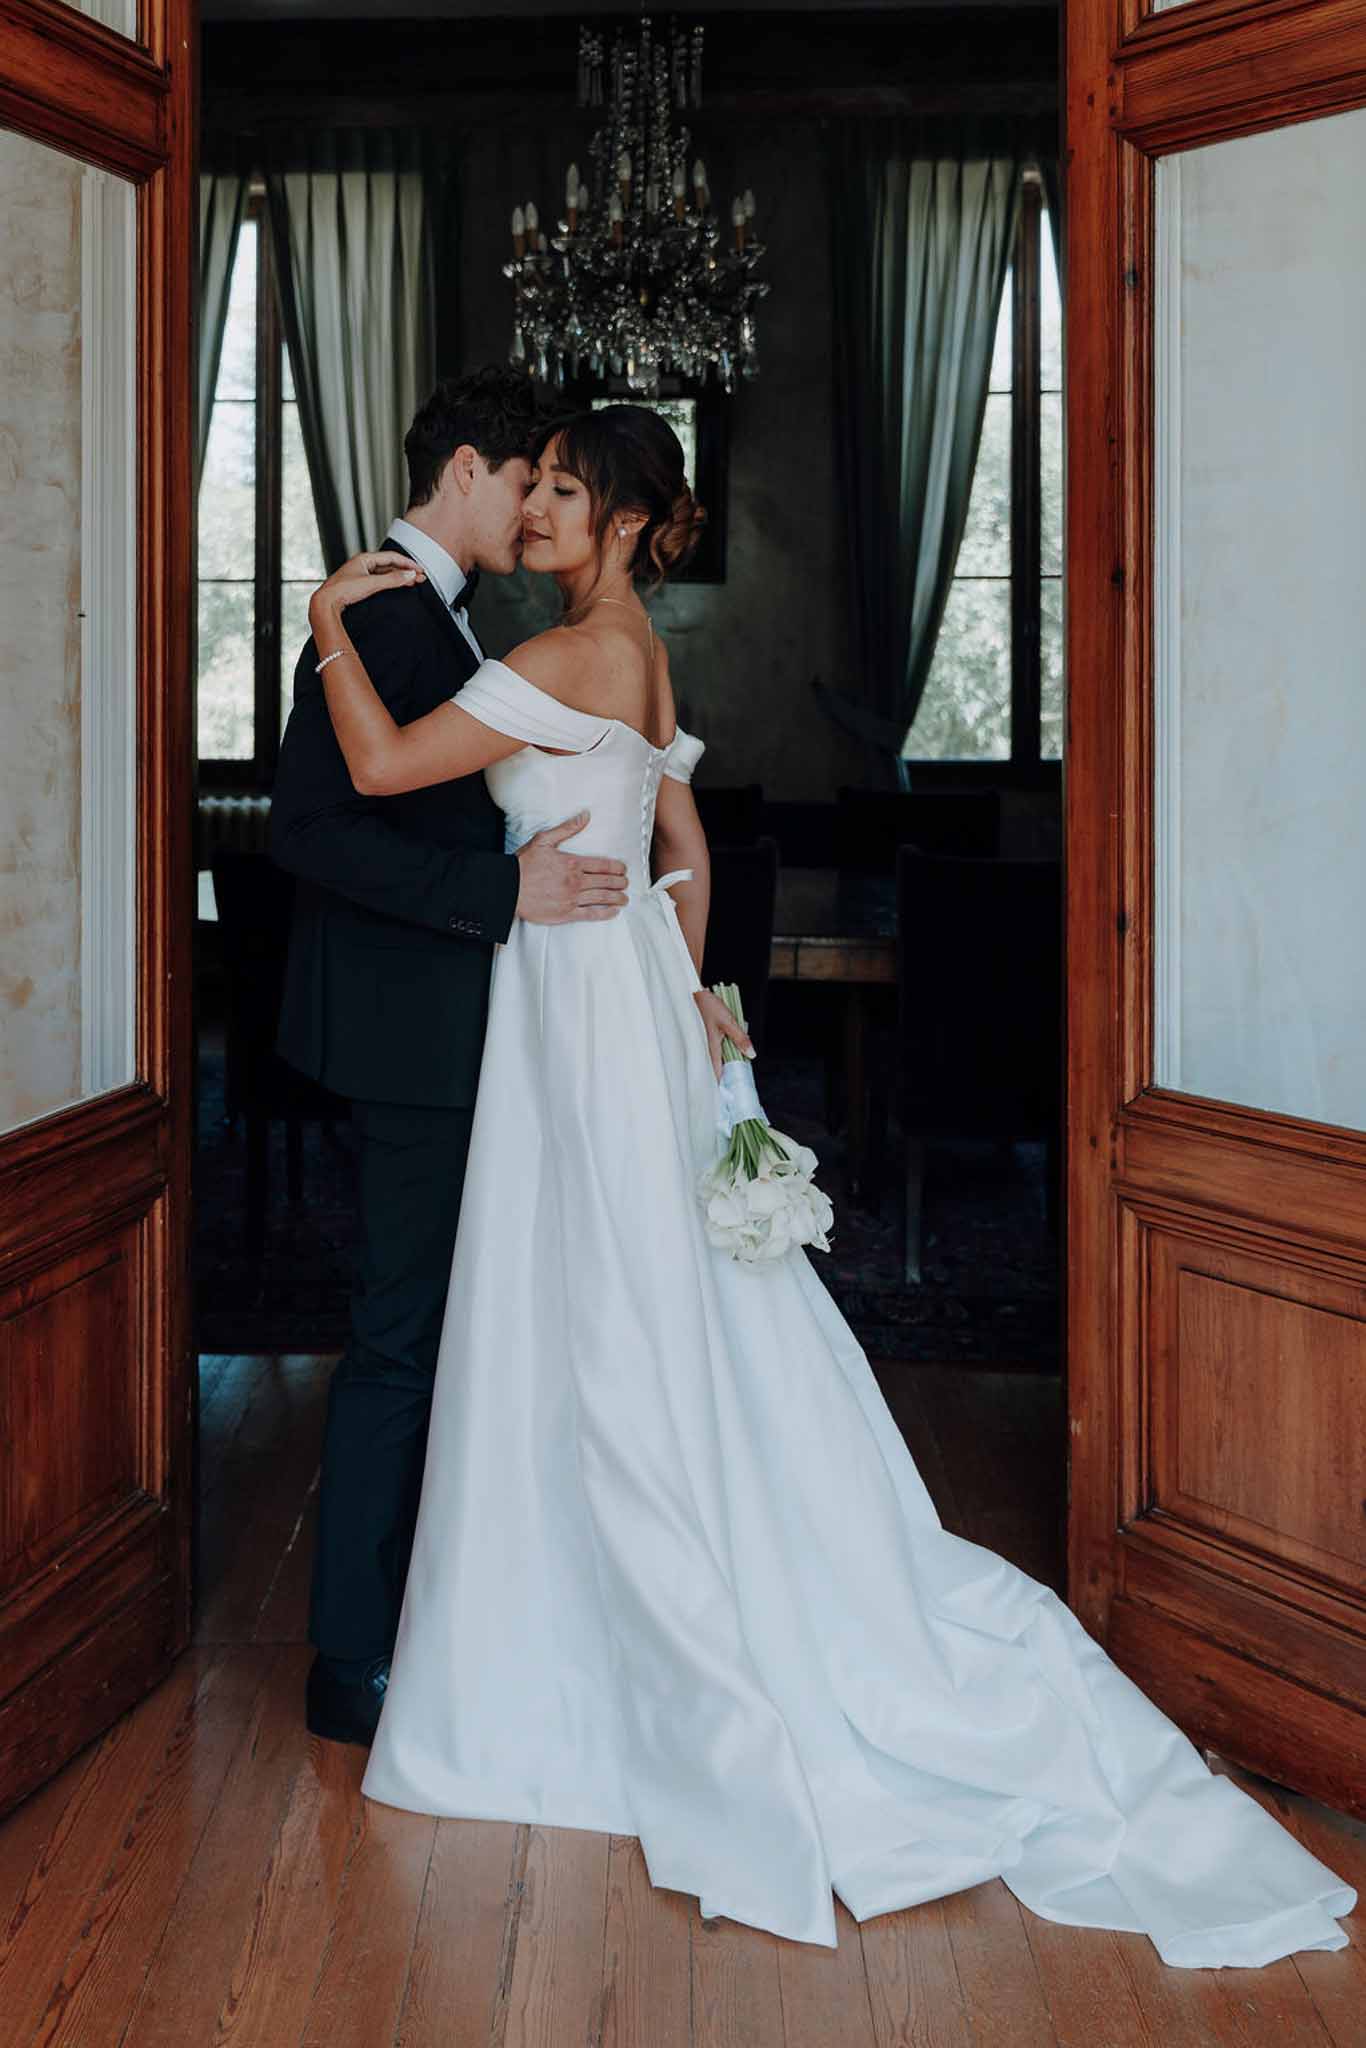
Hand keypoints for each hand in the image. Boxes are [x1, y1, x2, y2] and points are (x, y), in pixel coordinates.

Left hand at [309, 550, 425, 631]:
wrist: (326, 603)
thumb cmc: (341, 591)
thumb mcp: (372, 584)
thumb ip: (392, 579)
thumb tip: (409, 575)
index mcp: (364, 558)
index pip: (391, 557)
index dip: (407, 563)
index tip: (419, 570)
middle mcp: (362, 565)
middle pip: (389, 565)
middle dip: (405, 571)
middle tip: (420, 577)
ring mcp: (360, 575)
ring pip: (385, 573)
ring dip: (399, 577)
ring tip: (412, 582)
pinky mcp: (359, 585)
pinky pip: (379, 581)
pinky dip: (390, 583)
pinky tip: (397, 586)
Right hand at [515, 813, 628, 923]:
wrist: (508, 888)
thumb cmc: (524, 864)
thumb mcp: (544, 840)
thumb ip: (567, 829)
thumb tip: (585, 816)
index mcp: (572, 863)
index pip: (603, 865)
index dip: (617, 868)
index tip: (623, 869)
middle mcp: (576, 881)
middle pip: (606, 882)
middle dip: (620, 882)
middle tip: (626, 883)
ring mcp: (572, 899)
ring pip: (602, 898)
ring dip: (617, 898)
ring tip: (624, 898)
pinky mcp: (566, 914)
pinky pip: (591, 914)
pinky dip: (605, 913)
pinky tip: (614, 912)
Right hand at [693, 988, 754, 1079]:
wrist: (693, 994)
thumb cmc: (709, 1007)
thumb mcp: (729, 1022)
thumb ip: (740, 1039)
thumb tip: (751, 1055)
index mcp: (710, 1048)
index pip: (717, 1074)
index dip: (724, 1084)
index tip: (733, 1092)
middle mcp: (704, 1050)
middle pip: (715, 1070)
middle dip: (726, 1077)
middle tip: (737, 1084)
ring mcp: (703, 1045)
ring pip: (715, 1061)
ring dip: (724, 1066)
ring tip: (735, 1070)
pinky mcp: (703, 1039)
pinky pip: (713, 1052)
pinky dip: (721, 1056)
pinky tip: (728, 1052)